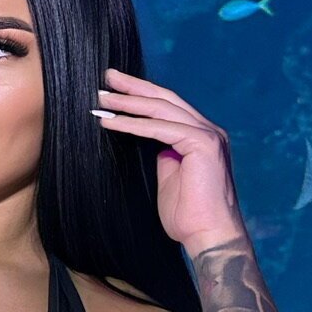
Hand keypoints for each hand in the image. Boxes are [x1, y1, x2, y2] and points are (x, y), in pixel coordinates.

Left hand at [91, 65, 247, 255]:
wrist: (207, 235)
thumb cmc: (187, 214)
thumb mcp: (169, 176)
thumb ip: (163, 154)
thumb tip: (146, 137)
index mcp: (201, 136)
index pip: (168, 106)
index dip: (141, 95)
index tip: (115, 89)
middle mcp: (208, 131)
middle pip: (165, 99)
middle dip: (134, 87)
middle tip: (107, 76)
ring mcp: (208, 135)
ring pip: (162, 109)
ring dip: (129, 102)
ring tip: (103, 97)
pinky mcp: (204, 144)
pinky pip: (161, 128)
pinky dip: (134, 125)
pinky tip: (112, 122)